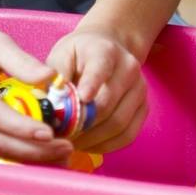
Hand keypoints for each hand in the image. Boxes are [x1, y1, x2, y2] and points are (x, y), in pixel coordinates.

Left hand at [47, 24, 147, 153]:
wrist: (108, 49)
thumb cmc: (79, 55)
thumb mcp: (62, 54)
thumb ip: (55, 76)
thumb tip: (51, 102)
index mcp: (105, 51)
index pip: (99, 70)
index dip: (90, 87)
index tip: (79, 101)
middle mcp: (128, 69)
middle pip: (107, 104)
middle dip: (81, 124)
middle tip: (59, 134)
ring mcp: (139, 90)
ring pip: (119, 124)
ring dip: (92, 139)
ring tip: (71, 141)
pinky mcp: (144, 108)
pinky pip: (128, 135)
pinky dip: (106, 145)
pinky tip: (88, 144)